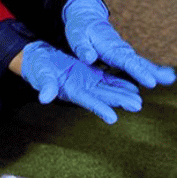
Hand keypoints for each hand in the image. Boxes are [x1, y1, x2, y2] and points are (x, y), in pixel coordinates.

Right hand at [18, 40, 141, 123]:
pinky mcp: (91, 73)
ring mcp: (88, 82)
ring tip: (139, 100)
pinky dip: (120, 82)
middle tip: (137, 106)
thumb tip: (44, 98)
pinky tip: (134, 86)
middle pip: (103, 97)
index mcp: (70, 91)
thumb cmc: (37, 68)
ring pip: (109, 89)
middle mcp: (82, 89)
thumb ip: (45, 86)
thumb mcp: (40, 75)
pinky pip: (108, 79)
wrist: (39, 59)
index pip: (87, 101)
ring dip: (124, 94)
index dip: (99, 109)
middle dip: (120, 101)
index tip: (113, 118)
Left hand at [63, 0, 175, 88]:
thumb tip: (89, 58)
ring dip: (156, 70)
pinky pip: (137, 64)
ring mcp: (123, 52)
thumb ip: (82, 47)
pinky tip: (162, 76)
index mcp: (109, 47)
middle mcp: (120, 49)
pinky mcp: (123, 55)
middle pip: (139, 62)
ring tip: (171, 78)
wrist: (87, 17)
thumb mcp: (76, 35)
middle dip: (154, 71)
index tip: (151, 81)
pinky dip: (150, 69)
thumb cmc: (80, 27)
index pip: (127, 61)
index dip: (139, 72)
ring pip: (141, 63)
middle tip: (171, 79)